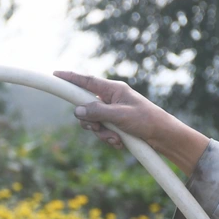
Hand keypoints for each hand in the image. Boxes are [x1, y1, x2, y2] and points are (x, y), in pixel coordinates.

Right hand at [54, 71, 209, 173]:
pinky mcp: (116, 124)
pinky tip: (120, 143)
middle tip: (98, 128)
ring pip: (93, 122)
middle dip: (90, 122)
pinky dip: (108, 138)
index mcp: (113, 90)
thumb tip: (77, 111)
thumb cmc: (146, 120)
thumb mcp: (120, 116)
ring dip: (101, 133)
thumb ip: (97, 112)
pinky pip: (102, 131)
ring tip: (115, 139)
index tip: (56, 75)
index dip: (70, 78)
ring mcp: (113, 112)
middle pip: (86, 107)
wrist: (163, 136)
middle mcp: (111, 99)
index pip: (87, 81)